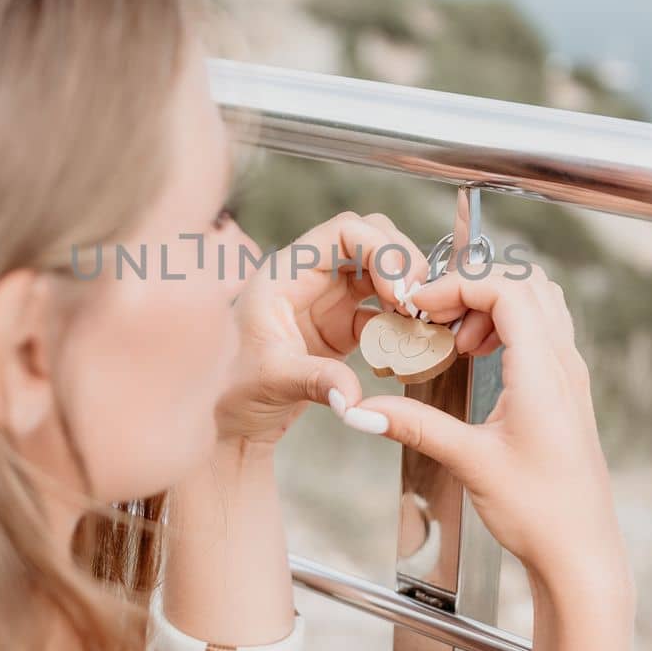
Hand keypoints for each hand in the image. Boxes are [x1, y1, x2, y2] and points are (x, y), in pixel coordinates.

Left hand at [214, 212, 430, 449]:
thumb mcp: (271, 379)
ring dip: (408, 292)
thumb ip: (315, 380)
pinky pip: (385, 311)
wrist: (231, 420)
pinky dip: (402, 323)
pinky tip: (406, 347)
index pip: (345, 231)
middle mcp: (310, 276)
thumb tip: (352, 397)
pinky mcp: (344, 326)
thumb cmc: (233, 389)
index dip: (382, 251)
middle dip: (403, 265)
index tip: (400, 291)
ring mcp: (329, 299)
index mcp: (287, 272)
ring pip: (383, 271)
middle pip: (372, 239)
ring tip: (420, 324)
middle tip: (418, 305)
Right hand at [344, 261, 632, 600]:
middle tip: (434, 316)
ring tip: (455, 339)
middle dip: (473, 288)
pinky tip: (478, 359)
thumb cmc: (541, 514)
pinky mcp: (566, 393)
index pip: (506, 290)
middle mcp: (565, 365)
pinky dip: (507, 328)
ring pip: (539, 305)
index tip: (419, 306)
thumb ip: (414, 426)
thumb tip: (361, 408)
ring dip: (492, 306)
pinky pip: (542, 333)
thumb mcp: (470, 463)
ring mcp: (571, 377)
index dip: (458, 285)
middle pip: (526, 284)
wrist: (581, 556)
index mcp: (546, 372)